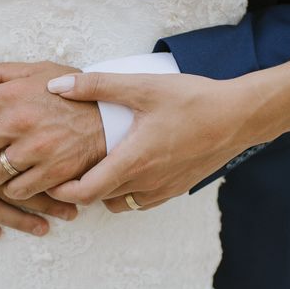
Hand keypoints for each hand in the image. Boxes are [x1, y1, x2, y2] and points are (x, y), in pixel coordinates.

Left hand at [0, 62, 106, 200]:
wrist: (113, 119)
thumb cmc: (74, 95)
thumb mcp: (42, 72)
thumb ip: (4, 72)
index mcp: (11, 94)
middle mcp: (18, 121)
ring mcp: (35, 150)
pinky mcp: (51, 173)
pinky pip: (16, 191)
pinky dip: (14, 189)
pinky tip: (19, 181)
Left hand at [46, 72, 261, 210]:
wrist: (240, 116)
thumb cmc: (193, 100)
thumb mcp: (142, 86)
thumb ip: (96, 86)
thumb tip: (57, 86)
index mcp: (133, 161)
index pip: (86, 192)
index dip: (62, 191)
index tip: (49, 179)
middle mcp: (146, 183)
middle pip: (98, 199)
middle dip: (77, 190)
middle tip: (64, 171)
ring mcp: (162, 190)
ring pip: (119, 202)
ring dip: (102, 191)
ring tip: (95, 167)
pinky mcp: (175, 189)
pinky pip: (140, 201)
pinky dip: (125, 191)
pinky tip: (126, 168)